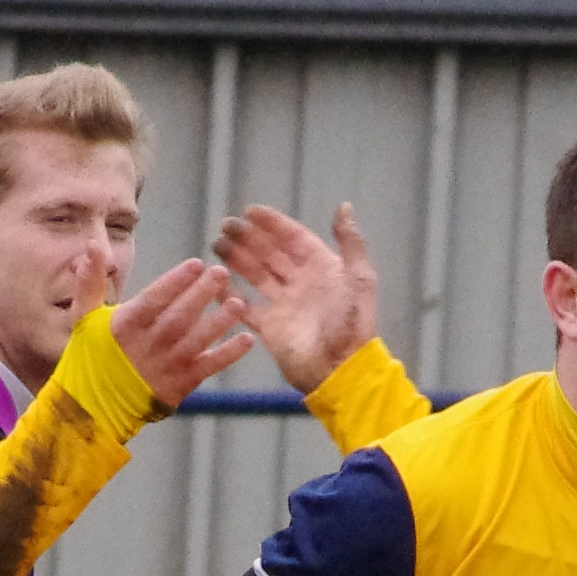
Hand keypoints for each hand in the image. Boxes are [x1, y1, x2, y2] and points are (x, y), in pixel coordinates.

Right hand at [101, 255, 252, 407]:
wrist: (94, 407)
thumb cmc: (93, 356)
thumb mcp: (84, 316)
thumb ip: (91, 281)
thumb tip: (93, 245)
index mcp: (125, 325)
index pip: (154, 299)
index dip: (176, 281)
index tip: (196, 264)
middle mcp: (147, 346)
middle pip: (179, 317)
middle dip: (201, 294)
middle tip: (222, 273)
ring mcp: (165, 367)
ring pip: (196, 342)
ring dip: (219, 322)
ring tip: (238, 303)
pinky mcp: (179, 385)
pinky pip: (207, 367)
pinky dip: (228, 355)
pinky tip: (247, 340)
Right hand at [212, 203, 379, 393]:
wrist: (340, 368)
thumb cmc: (353, 324)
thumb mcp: (359, 278)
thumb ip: (351, 243)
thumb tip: (344, 207)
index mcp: (322, 268)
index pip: (293, 238)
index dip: (273, 224)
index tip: (250, 211)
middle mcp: (301, 283)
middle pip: (270, 253)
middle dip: (248, 239)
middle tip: (225, 226)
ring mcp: (284, 305)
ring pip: (256, 275)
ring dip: (237, 259)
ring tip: (217, 245)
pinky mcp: (271, 328)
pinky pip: (248, 308)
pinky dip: (232, 296)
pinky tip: (217, 283)